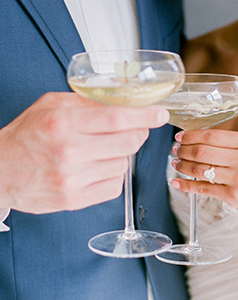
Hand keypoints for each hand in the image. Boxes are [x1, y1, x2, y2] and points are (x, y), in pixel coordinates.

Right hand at [0, 92, 168, 213]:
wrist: (0, 170)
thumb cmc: (26, 135)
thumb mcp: (51, 105)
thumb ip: (86, 101)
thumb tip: (123, 99)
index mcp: (63, 123)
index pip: (118, 118)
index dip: (145, 115)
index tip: (160, 114)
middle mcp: (69, 152)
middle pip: (128, 142)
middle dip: (139, 133)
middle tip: (134, 129)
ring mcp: (72, 179)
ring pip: (123, 164)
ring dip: (121, 155)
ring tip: (102, 150)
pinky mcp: (73, 200)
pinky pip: (113, 186)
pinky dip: (112, 175)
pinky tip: (97, 167)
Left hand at [170, 129, 237, 215]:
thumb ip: (234, 142)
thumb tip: (201, 139)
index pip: (213, 136)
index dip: (192, 135)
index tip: (181, 136)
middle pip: (203, 151)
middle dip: (184, 149)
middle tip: (176, 149)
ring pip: (200, 169)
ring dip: (182, 165)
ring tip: (176, 162)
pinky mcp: (233, 196)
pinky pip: (203, 189)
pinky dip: (186, 185)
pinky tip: (177, 181)